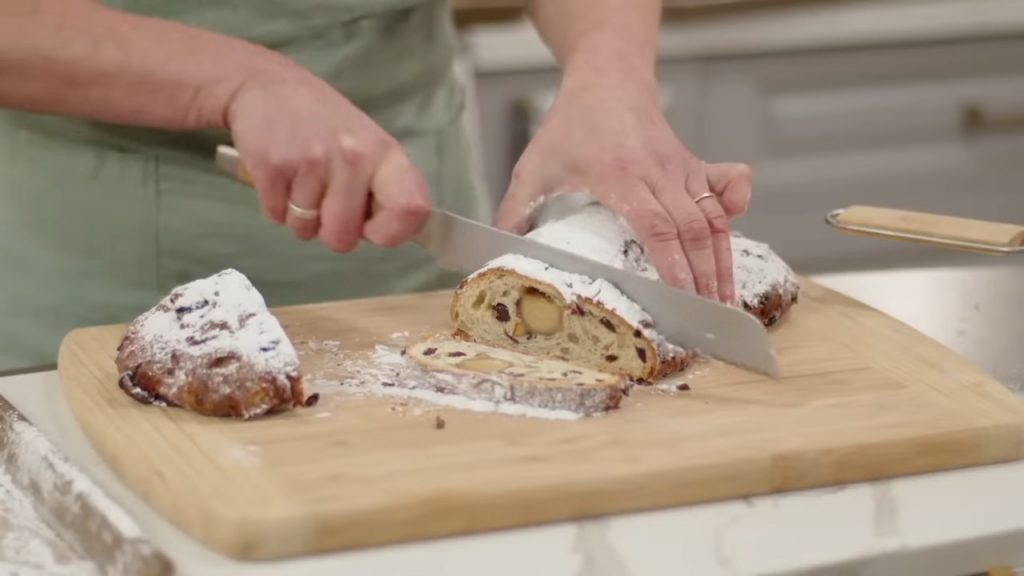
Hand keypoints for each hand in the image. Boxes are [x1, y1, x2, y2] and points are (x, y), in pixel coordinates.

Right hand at [225, 67, 428, 250]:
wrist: (266, 85)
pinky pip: (276, 216)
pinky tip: (281, 175)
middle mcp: (354, 158)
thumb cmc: (323, 122)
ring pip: (305, 230)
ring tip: (300, 179)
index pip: (411, 210)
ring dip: (299, 216)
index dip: (391, 232)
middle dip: (330, 231)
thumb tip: (385, 233)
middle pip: (343, 238)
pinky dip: (275, 205)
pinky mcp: (273, 166)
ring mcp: (312, 162)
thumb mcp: (367, 145)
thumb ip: (381, 188)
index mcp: (385, 154)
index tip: (370, 226)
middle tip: (324, 201)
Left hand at [495, 73, 750, 303]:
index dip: (672, 263)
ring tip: (726, 301)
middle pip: (691, 228)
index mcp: (619, 176)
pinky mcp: (694, 164)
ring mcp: (681, 167)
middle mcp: (657, 172)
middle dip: (704, 276)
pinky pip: (726, 186)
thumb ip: (514, 211)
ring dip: (722, 259)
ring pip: (712, 216)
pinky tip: (735, 233)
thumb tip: (493, 254)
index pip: (654, 224)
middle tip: (709, 318)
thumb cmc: (569, 127)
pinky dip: (736, 208)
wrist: (607, 82)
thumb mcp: (533, 167)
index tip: (681, 297)